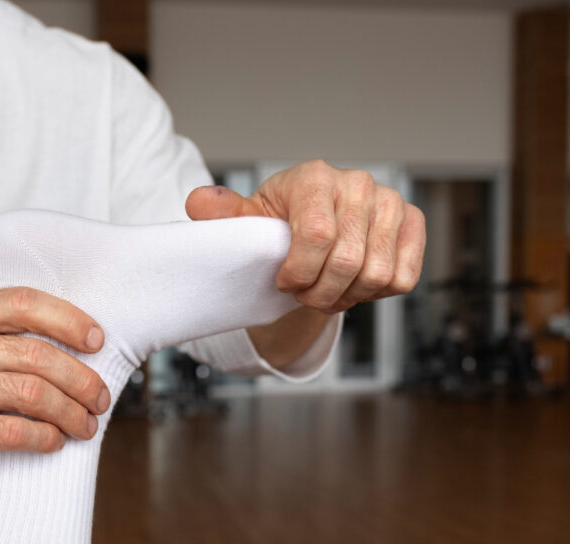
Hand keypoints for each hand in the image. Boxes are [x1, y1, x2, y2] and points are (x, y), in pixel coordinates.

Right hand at [0, 287, 110, 487]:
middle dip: (79, 379)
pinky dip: (43, 437)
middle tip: (100, 399)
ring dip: (69, 412)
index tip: (96, 341)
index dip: (67, 319)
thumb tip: (82, 346)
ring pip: (29, 393)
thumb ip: (7, 340)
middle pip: (34, 354)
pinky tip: (54, 441)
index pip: (21, 303)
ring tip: (84, 424)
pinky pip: (11, 431)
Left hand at [186, 160, 425, 313]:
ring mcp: (390, 202)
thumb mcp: (249, 220)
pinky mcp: (413, 223)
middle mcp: (357, 184)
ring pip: (376, 275)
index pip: (316, 234)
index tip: (283, 282)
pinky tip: (353, 284)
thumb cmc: (279, 222)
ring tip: (326, 291)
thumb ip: (225, 215)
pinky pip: (402, 278)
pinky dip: (375, 294)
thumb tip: (199, 203)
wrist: (315, 227)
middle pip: (348, 262)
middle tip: (304, 295)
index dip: (299, 272)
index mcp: (313, 178)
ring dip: (347, 296)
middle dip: (320, 293)